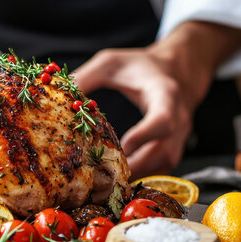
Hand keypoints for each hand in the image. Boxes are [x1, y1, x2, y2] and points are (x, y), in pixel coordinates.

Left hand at [72, 21, 240, 178]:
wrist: (176, 69)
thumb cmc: (141, 66)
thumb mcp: (112, 62)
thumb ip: (86, 77)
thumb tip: (59, 97)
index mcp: (164, 94)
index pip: (162, 119)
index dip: (143, 136)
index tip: (122, 145)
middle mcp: (178, 117)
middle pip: (165, 151)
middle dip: (136, 165)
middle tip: (106, 174)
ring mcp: (181, 134)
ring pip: (166, 164)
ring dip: (140, 174)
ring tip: (110, 179)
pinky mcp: (176, 145)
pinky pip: (165, 167)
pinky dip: (145, 174)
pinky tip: (122, 175)